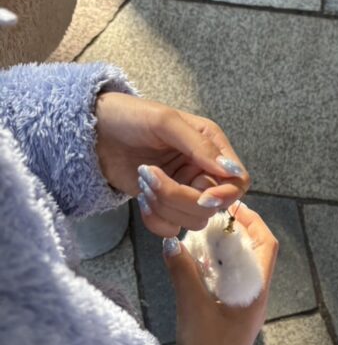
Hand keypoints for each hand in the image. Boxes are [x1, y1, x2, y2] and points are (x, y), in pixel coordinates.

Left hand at [95, 93, 249, 236]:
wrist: (94, 130)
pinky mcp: (164, 205)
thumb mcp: (166, 122)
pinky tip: (141, 198)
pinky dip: (156, 220)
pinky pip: (171, 228)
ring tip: (144, 180)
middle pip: (212, 206)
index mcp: (211, 147)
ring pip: (192, 220)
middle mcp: (202, 170)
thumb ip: (200, 146)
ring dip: (165, 206)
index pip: (237, 181)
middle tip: (151, 177)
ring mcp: (183, 190)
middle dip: (181, 198)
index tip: (202, 197)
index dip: (224, 194)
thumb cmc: (131, 116)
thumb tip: (232, 172)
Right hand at [165, 203, 278, 344]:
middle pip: (255, 253)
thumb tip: (170, 242)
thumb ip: (183, 272)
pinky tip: (196, 264)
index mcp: (256, 291)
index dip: (254, 222)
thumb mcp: (192, 306)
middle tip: (213, 220)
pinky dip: (216, 268)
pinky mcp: (230, 315)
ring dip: (225, 250)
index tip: (233, 209)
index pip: (267, 245)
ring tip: (202, 237)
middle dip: (237, 233)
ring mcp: (244, 306)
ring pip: (241, 267)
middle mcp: (255, 296)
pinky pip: (228, 282)